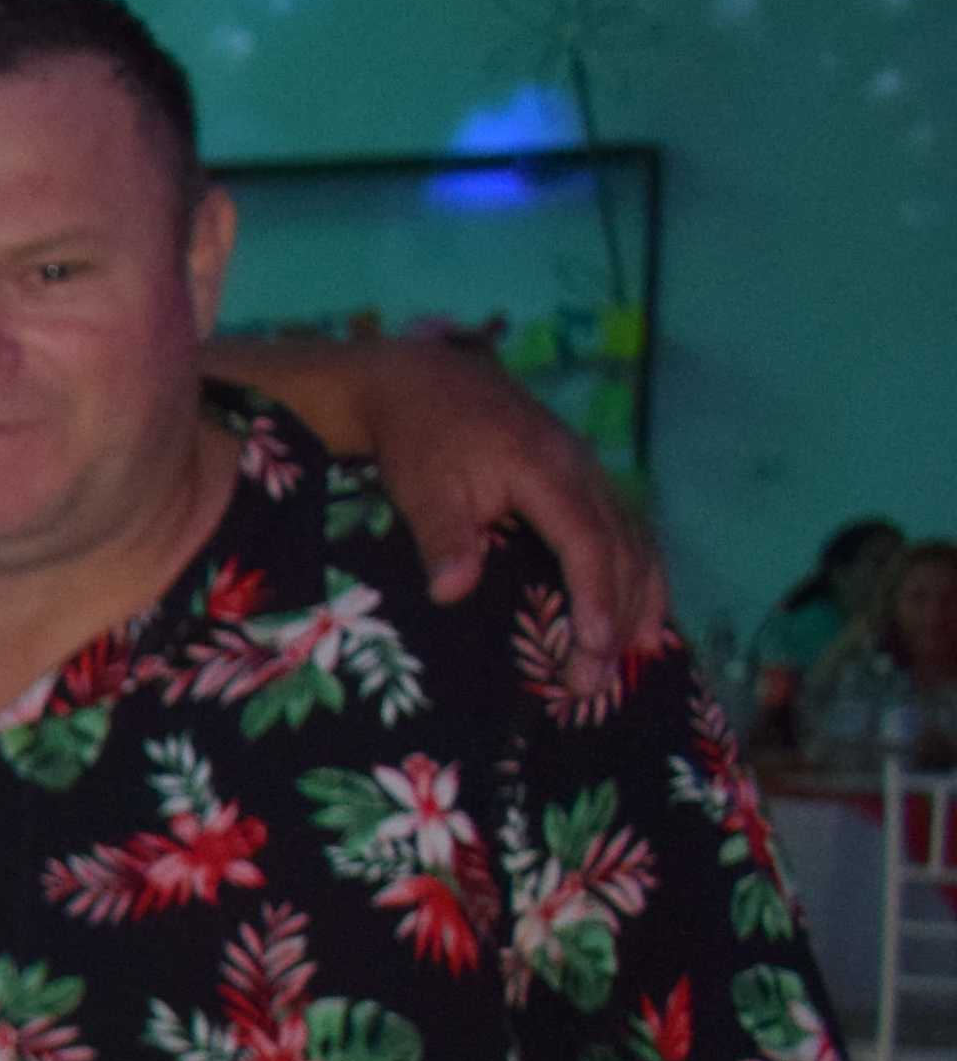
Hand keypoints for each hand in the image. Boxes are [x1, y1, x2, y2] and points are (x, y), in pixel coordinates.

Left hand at [355, 340, 663, 699]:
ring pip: (634, 536)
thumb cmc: (419, 437)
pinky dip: (638, 568)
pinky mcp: (583, 476)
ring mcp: (588, 470)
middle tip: (596, 680)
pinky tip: (639, 605)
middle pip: (619, 547)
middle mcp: (581, 468)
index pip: (586, 541)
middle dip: (619, 615)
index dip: (597, 596)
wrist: (424, 380)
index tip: (596, 647)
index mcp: (546, 469)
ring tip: (639, 653)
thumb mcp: (421, 486)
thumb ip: (443, 537)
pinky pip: (625, 525)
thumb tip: (453, 592)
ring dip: (641, 595)